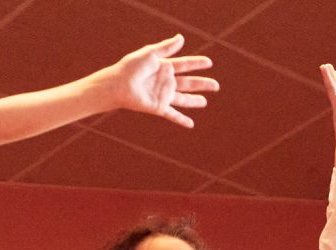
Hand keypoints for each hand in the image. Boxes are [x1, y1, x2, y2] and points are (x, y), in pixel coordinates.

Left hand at [97, 35, 218, 128]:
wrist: (119, 84)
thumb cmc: (131, 67)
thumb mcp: (150, 53)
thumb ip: (166, 47)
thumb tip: (181, 38)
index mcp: (164, 67)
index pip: (185, 64)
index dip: (197, 63)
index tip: (209, 62)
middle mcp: (165, 82)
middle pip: (188, 83)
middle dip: (202, 84)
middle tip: (216, 85)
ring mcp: (163, 95)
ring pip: (184, 99)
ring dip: (195, 101)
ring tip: (205, 102)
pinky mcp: (159, 107)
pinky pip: (173, 114)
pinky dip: (181, 120)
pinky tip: (190, 125)